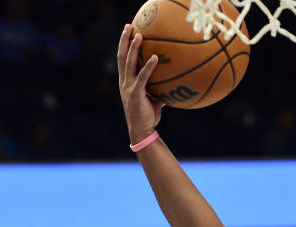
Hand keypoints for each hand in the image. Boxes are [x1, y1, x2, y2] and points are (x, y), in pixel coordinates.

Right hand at [117, 24, 163, 144]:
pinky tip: (154, 57)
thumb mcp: (154, 100)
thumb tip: (174, 84)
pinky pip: (142, 77)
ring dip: (133, 48)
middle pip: (122, 56)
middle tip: (129, 26)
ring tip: (139, 35)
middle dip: (124, 40)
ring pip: (129, 63)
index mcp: (126, 82)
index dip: (123, 45)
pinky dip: (148, 66)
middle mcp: (124, 82)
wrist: (142, 131)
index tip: (127, 32)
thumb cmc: (148, 116)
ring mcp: (128, 87)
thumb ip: (160, 90)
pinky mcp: (135, 93)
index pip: (123, 59)